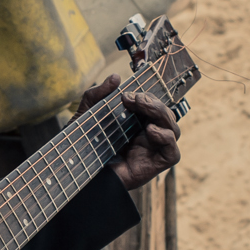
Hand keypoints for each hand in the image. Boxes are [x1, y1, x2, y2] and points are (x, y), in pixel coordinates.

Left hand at [81, 76, 179, 190]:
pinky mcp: (155, 166)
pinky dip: (166, 138)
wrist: (76, 172)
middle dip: (154, 102)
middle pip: (166, 115)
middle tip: (134, 98)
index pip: (154, 106)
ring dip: (161, 113)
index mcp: (136, 124)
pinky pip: (173, 153)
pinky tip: (150, 130)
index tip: (127, 94)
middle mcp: (147, 137)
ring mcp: (152, 151)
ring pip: (173, 129)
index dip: (146, 96)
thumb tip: (116, 77)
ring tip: (142, 107)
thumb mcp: (85, 115)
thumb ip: (97, 95)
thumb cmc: (82, 146)